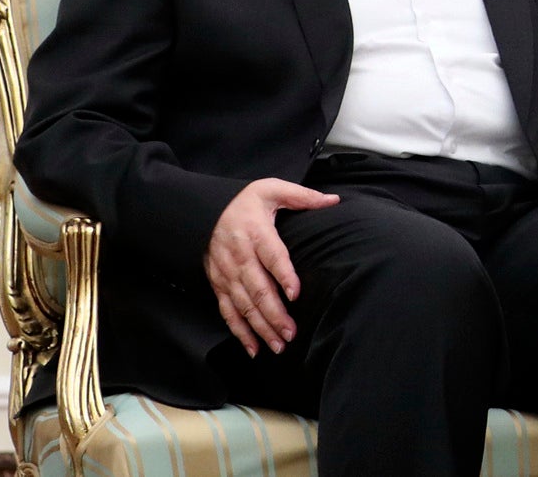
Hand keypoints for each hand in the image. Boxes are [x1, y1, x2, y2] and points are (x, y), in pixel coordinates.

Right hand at [204, 178, 339, 355]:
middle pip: (257, 289)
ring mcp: (227, 274)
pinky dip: (240, 332)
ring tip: (279, 345)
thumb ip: (302, 196)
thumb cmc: (243, 201)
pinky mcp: (219, 285)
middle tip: (291, 333)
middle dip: (274, 314)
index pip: (271, 256)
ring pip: (243, 306)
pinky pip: (228, 312)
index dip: (283, 275)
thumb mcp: (271, 189)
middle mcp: (239, 256)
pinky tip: (254, 348)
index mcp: (255, 232)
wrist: (204, 211)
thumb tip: (332, 200)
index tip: (296, 293)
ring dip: (260, 328)